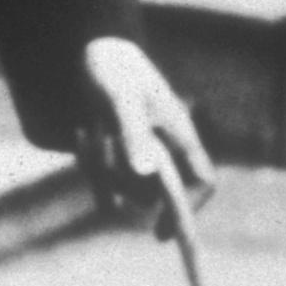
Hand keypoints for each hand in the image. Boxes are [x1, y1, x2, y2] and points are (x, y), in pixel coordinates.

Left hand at [78, 36, 213, 227]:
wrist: (90, 53)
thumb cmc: (115, 70)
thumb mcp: (121, 97)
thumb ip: (133, 133)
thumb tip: (143, 173)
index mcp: (180, 135)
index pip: (202, 180)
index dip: (191, 207)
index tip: (164, 231)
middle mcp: (165, 149)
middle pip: (156, 193)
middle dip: (127, 181)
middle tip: (103, 147)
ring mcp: (140, 154)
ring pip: (127, 188)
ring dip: (104, 171)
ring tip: (91, 130)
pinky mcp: (115, 156)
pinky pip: (105, 181)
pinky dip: (91, 166)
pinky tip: (83, 132)